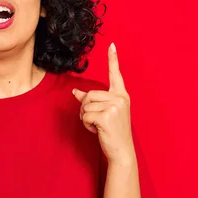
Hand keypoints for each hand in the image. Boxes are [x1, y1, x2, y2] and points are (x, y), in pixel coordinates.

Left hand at [73, 43, 133, 163]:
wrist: (121, 152)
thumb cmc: (113, 132)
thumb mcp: (104, 113)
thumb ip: (92, 101)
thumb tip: (75, 92)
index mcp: (122, 95)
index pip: (116, 75)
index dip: (113, 60)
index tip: (112, 45)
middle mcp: (120, 98)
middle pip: (89, 94)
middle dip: (86, 108)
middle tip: (96, 121)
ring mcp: (114, 106)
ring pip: (85, 105)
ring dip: (85, 118)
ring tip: (98, 126)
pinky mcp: (107, 116)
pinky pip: (85, 115)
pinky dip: (86, 125)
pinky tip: (97, 130)